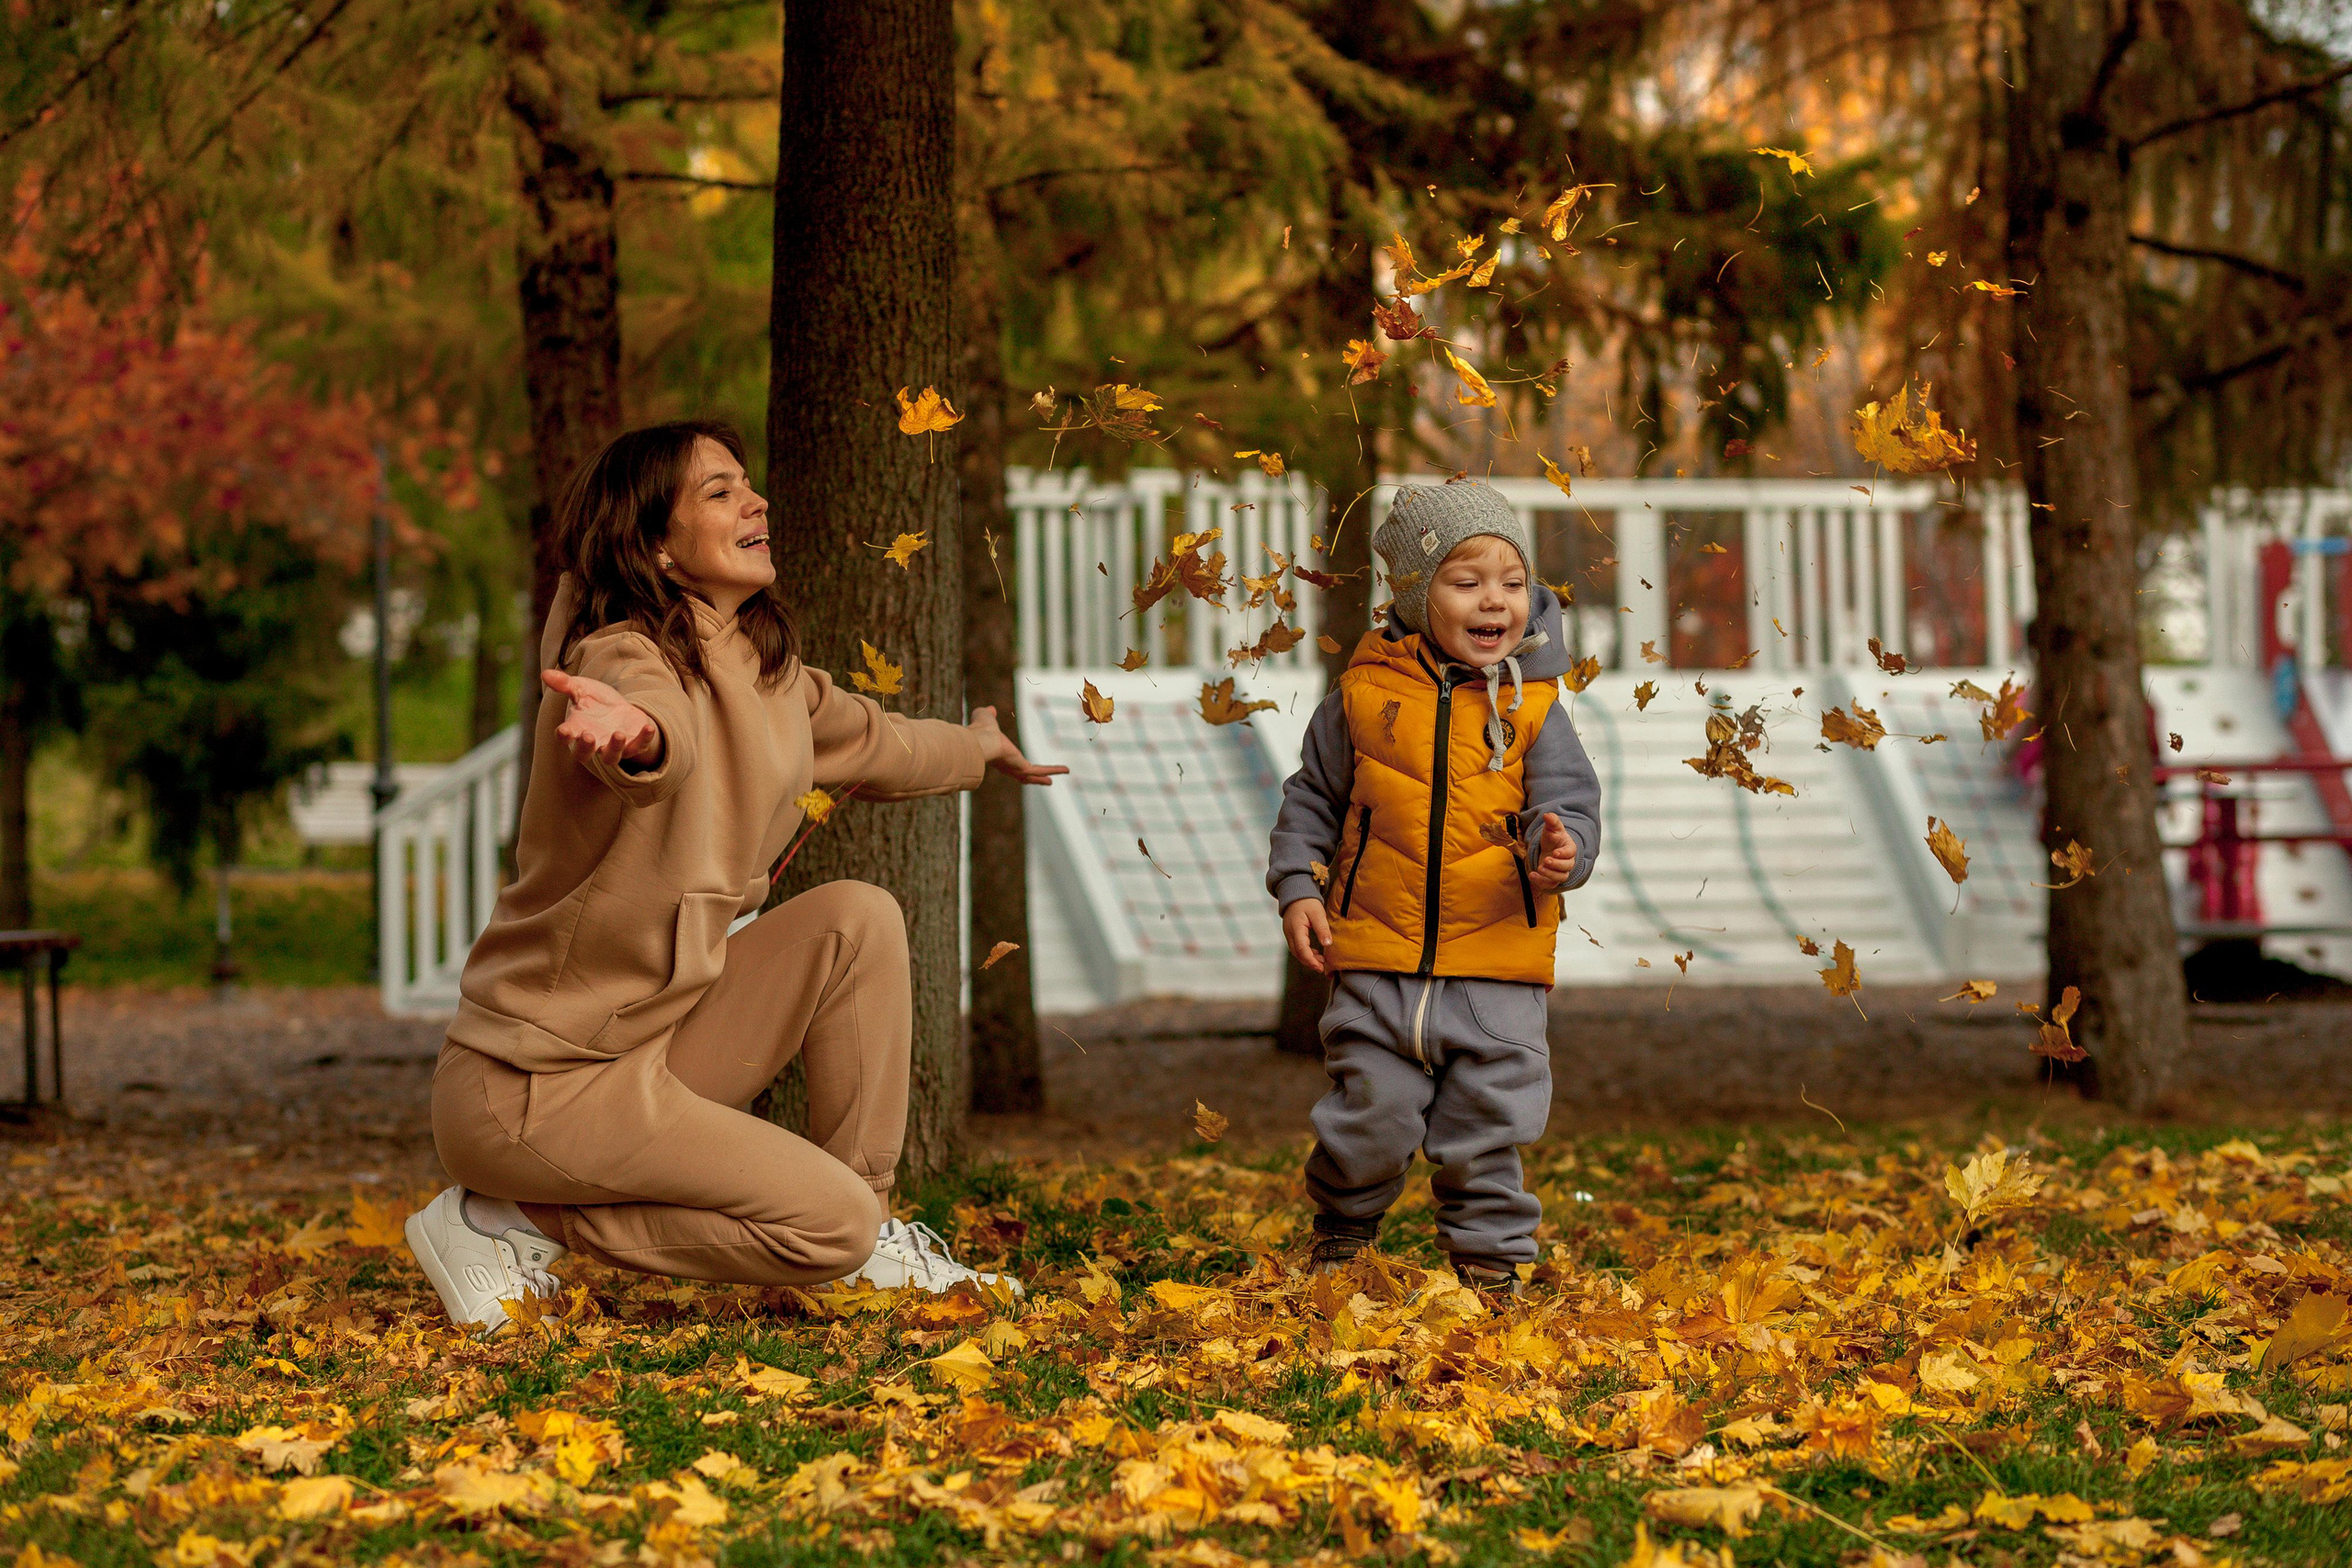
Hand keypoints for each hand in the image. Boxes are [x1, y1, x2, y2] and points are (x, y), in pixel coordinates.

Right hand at [543, 669, 661, 769]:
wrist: (620, 708)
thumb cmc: (596, 700)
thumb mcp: (582, 688)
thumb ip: (565, 684)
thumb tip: (545, 673)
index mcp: (577, 728)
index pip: (566, 735)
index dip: (564, 735)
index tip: (563, 731)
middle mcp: (593, 741)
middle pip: (584, 754)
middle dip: (586, 747)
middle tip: (588, 736)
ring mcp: (613, 746)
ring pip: (612, 757)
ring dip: (615, 748)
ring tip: (618, 734)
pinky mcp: (633, 743)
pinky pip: (639, 746)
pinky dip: (645, 739)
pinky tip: (649, 727)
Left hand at [969, 706, 1068, 786]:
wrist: (981, 741)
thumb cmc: (980, 730)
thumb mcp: (985, 717)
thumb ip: (988, 714)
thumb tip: (990, 709)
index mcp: (997, 756)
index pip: (1007, 761)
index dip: (1013, 762)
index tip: (1017, 762)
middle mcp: (1006, 766)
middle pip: (1019, 774)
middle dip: (1027, 777)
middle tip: (1033, 780)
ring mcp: (1015, 769)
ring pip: (1031, 776)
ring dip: (1041, 779)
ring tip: (1050, 783)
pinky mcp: (1024, 768)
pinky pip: (1041, 770)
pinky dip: (1054, 770)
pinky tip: (1066, 770)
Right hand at [1283, 898, 1333, 974]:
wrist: (1297, 893)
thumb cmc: (1308, 902)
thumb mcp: (1318, 913)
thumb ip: (1322, 928)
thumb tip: (1327, 944)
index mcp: (1296, 928)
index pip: (1301, 948)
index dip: (1310, 960)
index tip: (1320, 967)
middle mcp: (1290, 933)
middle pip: (1298, 953)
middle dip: (1310, 962)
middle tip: (1323, 968)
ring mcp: (1289, 934)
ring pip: (1297, 952)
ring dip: (1308, 959)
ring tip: (1322, 962)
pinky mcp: (1291, 934)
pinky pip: (1297, 947)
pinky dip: (1306, 953)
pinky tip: (1315, 954)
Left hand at [1526, 812, 1577, 892]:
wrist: (1549, 849)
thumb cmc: (1552, 838)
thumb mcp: (1551, 828)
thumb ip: (1552, 821)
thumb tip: (1547, 815)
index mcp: (1569, 848)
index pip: (1571, 853)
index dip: (1564, 854)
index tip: (1555, 852)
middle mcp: (1568, 862)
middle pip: (1567, 867)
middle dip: (1556, 865)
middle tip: (1545, 860)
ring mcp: (1561, 872)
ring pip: (1560, 877)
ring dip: (1550, 875)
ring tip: (1539, 868)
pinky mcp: (1552, 879)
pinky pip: (1550, 885)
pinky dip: (1542, 882)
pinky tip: (1532, 875)